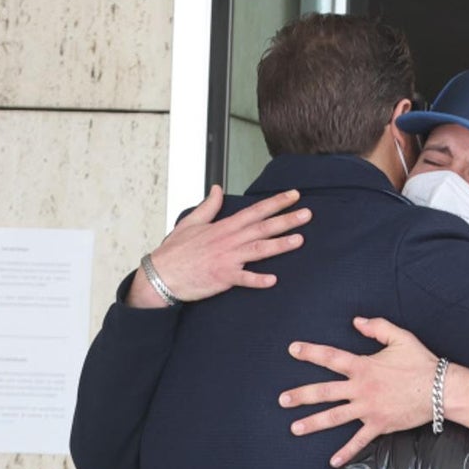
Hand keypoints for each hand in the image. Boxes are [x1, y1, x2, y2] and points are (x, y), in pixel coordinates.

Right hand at [127, 186, 310, 307]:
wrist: (161, 274)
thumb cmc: (176, 251)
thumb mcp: (191, 222)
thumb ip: (209, 206)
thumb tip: (217, 188)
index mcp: (224, 227)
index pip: (255, 211)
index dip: (276, 203)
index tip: (294, 195)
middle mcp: (229, 240)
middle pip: (262, 227)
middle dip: (286, 220)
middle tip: (307, 214)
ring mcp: (227, 259)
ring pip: (258, 249)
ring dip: (279, 245)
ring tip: (300, 240)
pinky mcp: (222, 277)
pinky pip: (243, 279)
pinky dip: (257, 280)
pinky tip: (273, 279)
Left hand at [279, 317, 437, 466]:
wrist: (440, 390)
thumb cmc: (421, 362)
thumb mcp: (400, 337)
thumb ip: (377, 327)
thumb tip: (356, 322)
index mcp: (363, 367)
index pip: (331, 358)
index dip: (310, 352)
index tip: (292, 350)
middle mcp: (361, 389)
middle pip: (325, 391)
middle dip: (301, 395)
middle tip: (282, 399)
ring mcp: (368, 409)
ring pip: (335, 417)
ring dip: (313, 423)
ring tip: (294, 428)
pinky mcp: (379, 425)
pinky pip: (359, 441)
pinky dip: (346, 452)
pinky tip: (332, 461)